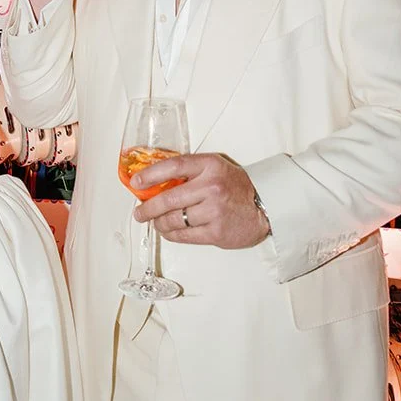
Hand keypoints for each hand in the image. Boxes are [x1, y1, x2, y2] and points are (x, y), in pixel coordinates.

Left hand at [132, 152, 270, 248]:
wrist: (264, 206)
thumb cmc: (236, 187)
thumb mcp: (215, 168)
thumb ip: (190, 171)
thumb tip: (156, 182)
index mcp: (209, 165)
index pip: (174, 166)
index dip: (151, 174)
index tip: (136, 183)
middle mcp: (211, 187)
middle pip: (169, 198)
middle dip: (148, 207)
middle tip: (139, 212)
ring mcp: (214, 211)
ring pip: (174, 219)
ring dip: (159, 222)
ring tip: (154, 222)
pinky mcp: (216, 232)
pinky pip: (184, 235)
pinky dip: (171, 234)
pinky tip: (167, 231)